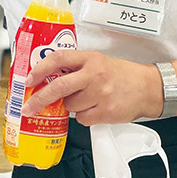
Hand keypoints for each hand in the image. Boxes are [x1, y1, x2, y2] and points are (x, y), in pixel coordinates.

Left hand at [21, 49, 160, 125]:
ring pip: (70, 106)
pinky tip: (96, 108)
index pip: (59, 59)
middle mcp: (94, 74)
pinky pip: (82, 118)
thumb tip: (47, 78)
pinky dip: (84, 116)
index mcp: (90, 58)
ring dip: (71, 106)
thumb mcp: (98, 62)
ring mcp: (100, 94)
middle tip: (29, 107)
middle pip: (59, 87)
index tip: (29, 80)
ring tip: (87, 100)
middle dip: (40, 99)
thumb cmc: (121, 74)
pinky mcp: (106, 111)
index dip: (40, 69)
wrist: (147, 87)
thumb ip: (76, 67)